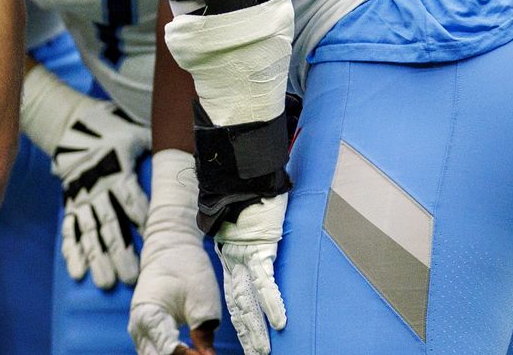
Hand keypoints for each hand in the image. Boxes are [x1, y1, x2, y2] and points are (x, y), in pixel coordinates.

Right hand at [19, 64, 148, 287]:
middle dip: (120, 252)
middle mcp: (98, 190)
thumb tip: (186, 159)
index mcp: (116, 173)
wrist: (72, 126)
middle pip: (110, 225)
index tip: (151, 242)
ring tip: (105, 282)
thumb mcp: (135, 136)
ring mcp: (82, 200)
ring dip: (97, 259)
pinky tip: (78, 272)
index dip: (141, 221)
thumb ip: (156, 151)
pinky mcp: (70, 206)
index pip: (131, 200)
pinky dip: (72, 252)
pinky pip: (70, 231)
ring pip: (91, 234)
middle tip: (130, 277)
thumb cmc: (112, 131)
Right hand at [129, 150, 221, 354]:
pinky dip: (170, 353)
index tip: (210, 354)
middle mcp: (138, 327)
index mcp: (149, 315)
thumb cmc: (187, 269)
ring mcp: (139, 330)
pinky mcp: (145, 331)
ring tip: (198, 350)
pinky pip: (154, 350)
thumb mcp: (202, 299)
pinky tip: (190, 350)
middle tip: (205, 353)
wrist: (170, 250)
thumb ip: (203, 332)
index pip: (169, 350)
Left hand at [214, 194, 287, 354]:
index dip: (241, 318)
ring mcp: (246, 255)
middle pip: (240, 303)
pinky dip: (272, 302)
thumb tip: (265, 245)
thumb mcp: (250, 224)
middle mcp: (236, 260)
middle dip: (248, 332)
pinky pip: (266, 280)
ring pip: (249, 299)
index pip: (236, 294)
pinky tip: (279, 321)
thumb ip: (254, 240)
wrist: (243, 174)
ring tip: (263, 351)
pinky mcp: (260, 247)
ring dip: (258, 327)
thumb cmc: (252, 195)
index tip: (247, 339)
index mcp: (233, 256)